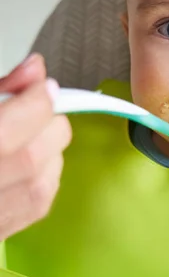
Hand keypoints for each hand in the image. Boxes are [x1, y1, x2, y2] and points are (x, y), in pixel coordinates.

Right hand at [0, 54, 71, 240]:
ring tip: (34, 134)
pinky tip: (31, 162)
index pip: (9, 130)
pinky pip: (36, 206)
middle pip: (31, 159)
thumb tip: (34, 70)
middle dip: (49, 126)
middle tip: (40, 109)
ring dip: (50, 152)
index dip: (36, 102)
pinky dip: (45, 177)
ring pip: (39, 186)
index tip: (43, 87)